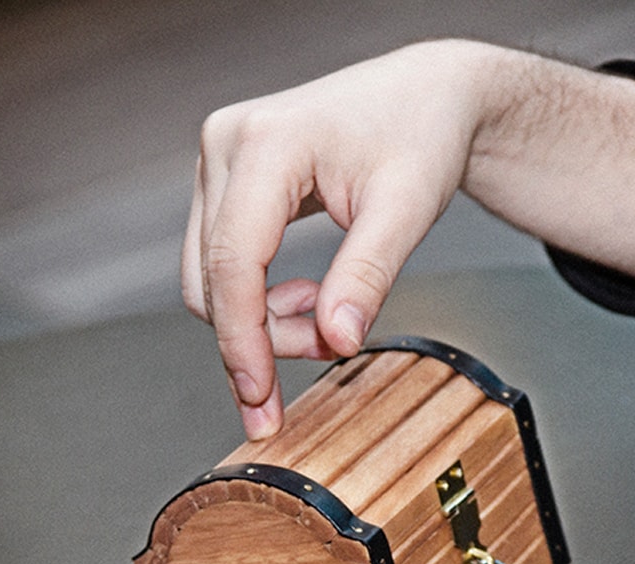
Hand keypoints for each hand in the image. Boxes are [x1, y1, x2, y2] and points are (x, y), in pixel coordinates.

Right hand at [183, 41, 489, 437]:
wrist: (426, 95)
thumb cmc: (421, 134)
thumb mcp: (408, 210)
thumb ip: (368, 277)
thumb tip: (337, 339)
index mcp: (266, 144)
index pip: (233, 263)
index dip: (244, 341)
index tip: (260, 398)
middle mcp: (226, 144)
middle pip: (212, 279)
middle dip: (264, 335)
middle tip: (331, 347)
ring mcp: (219, 159)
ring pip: (208, 276)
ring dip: (261, 319)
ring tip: (327, 316)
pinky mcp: (225, 177)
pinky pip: (220, 258)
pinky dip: (259, 295)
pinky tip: (308, 295)